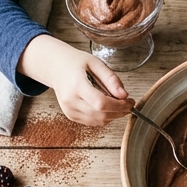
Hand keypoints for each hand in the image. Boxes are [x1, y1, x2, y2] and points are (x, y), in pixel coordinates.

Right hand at [19, 34, 133, 125]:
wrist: (57, 68)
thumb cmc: (76, 63)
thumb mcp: (96, 63)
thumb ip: (111, 79)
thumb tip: (124, 95)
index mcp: (76, 84)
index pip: (100, 103)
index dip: (119, 105)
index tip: (129, 101)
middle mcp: (70, 100)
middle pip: (101, 115)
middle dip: (119, 111)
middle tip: (128, 102)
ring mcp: (69, 110)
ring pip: (98, 121)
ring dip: (113, 115)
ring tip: (118, 103)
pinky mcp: (71, 116)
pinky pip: (93, 122)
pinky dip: (104, 117)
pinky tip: (106, 106)